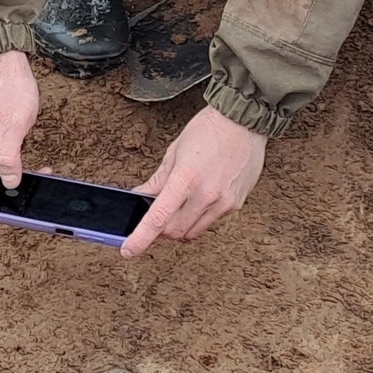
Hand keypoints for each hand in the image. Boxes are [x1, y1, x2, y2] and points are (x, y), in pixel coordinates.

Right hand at [0, 51, 39, 226]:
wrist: (8, 62)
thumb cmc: (8, 87)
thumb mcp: (14, 123)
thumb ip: (9, 155)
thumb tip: (8, 183)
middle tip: (17, 214)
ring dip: (9, 190)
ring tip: (33, 192)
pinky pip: (2, 166)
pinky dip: (17, 173)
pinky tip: (38, 172)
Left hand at [122, 107, 266, 256]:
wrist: (244, 121)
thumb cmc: (209, 130)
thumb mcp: (174, 152)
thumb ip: (157, 181)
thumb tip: (140, 197)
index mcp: (185, 179)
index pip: (158, 218)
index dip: (140, 238)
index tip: (128, 250)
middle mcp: (206, 195)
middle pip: (174, 231)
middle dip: (161, 229)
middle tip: (158, 215)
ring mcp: (223, 202)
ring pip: (193, 232)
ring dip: (181, 226)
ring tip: (180, 205)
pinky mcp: (235, 205)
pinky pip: (211, 221)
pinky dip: (200, 217)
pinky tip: (201, 197)